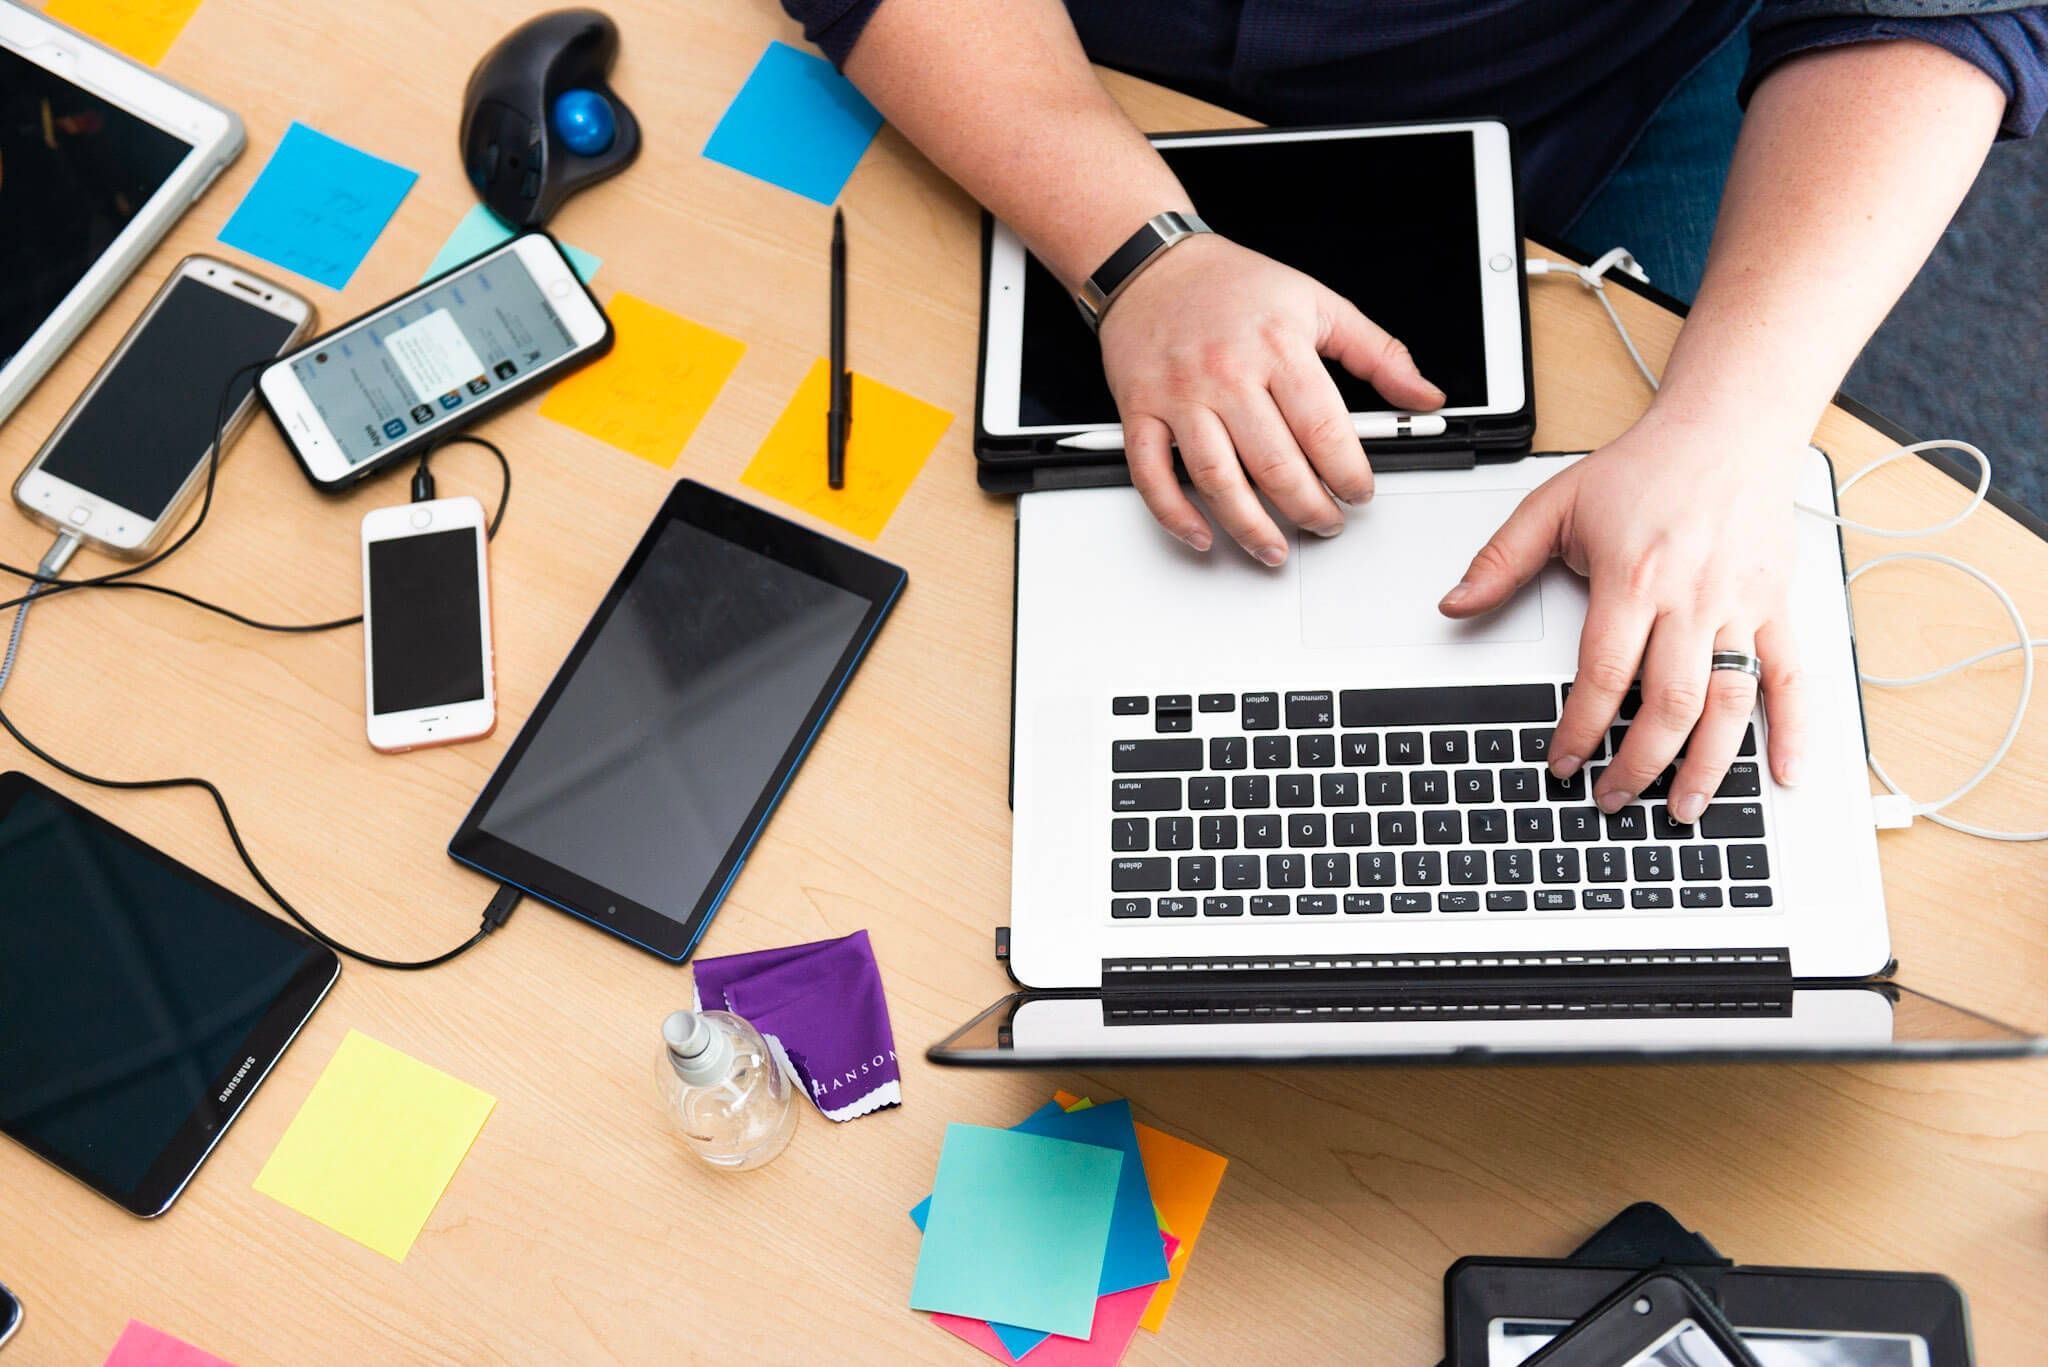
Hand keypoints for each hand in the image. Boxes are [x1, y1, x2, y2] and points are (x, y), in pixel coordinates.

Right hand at [1098, 233, 1444, 565]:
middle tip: (1325, 522)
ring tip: (1275, 548)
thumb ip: (1377, 352)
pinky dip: (1176, 515)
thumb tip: (1424, 395)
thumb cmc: (1232, 284)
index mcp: (1278, 346)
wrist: (1152, 265)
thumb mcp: (1318, 302)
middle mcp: (1228, 373)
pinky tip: (1201, 535)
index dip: (1348, 474)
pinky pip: (1153, 475)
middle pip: (1275, 466)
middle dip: (1309, 509)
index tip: (1359, 492)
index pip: (1323, 429)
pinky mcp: (1141, 411)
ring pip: (1218, 481)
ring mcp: (1180, 396)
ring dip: (1251, 528)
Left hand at [1438, 411, 1807, 821]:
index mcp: (1632, 579)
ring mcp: (1740, 607)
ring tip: (1682, 809)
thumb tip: (1453, 604)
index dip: (1580, 730)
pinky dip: (1794, 728)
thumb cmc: (1645, 466)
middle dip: (1638, 764)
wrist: (1728, 426)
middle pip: (1668, 704)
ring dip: (1708, 766)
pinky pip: (1791, 676)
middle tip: (1612, 798)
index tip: (1562, 763)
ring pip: (1729, 704)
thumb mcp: (1554, 503)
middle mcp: (1691, 599)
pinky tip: (1782, 771)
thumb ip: (1500, 559)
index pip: (1603, 676)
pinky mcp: (1777, 606)